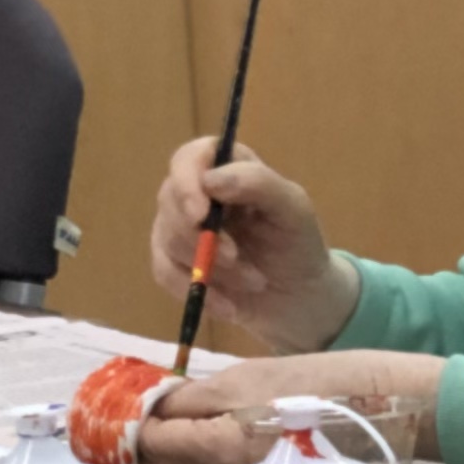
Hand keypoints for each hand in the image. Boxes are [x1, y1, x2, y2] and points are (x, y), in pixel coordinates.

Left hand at [134, 354, 443, 463]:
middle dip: (130, 451)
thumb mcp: (251, 377)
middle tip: (115, 423)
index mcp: (215, 451)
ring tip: (143, 434)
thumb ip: (192, 397)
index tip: (106, 405)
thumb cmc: (323, 387)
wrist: (392, 415)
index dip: (121, 424)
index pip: (146, 443)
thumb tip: (147, 410)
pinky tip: (185, 447)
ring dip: (156, 461)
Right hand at [149, 137, 356, 353]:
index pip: (189, 158)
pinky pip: (165, 272)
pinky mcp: (172, 260)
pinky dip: (198, 290)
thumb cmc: (297, 244)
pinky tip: (230, 306)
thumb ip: (258, 183)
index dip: (186, 182)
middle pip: (170, 200)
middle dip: (203, 237)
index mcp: (227, 167)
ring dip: (212, 267)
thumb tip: (210, 180)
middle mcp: (196, 191)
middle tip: (237, 259)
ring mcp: (179, 226)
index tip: (201, 215)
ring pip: (169, 239)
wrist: (298, 296)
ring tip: (254, 281)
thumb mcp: (293, 210)